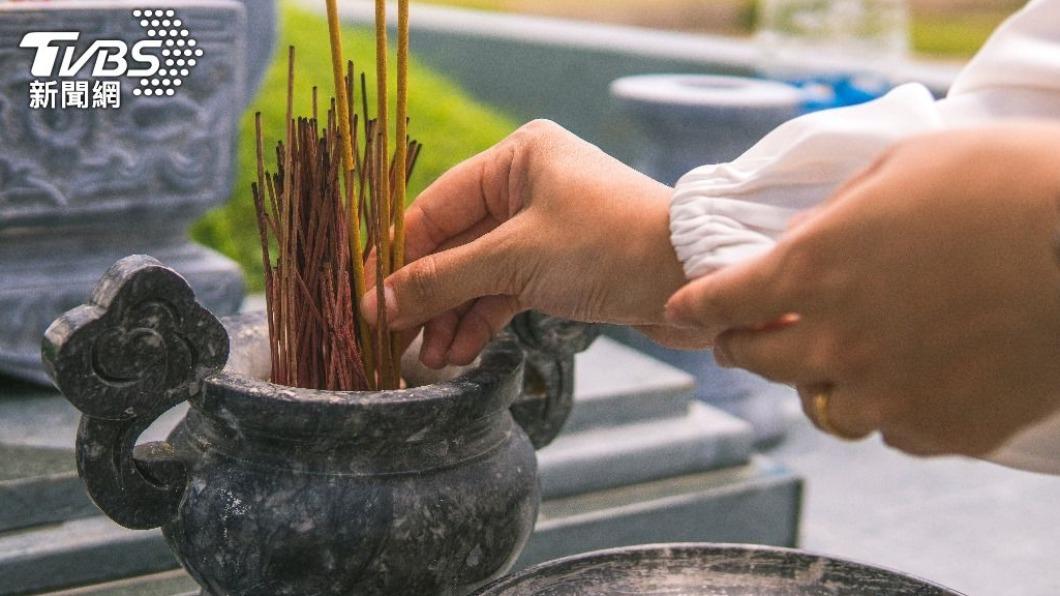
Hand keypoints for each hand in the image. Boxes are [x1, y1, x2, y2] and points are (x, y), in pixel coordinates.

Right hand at [361, 120, 691, 368]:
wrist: (693, 279)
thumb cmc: (608, 247)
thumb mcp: (515, 259)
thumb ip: (443, 280)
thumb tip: (378, 304)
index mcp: (517, 158)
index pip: (434, 208)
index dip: (396, 257)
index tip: (363, 298)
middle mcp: (527, 186)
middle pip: (453, 245)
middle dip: (425, 295)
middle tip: (390, 338)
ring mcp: (543, 228)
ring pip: (478, 273)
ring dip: (451, 316)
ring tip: (426, 359)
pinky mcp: (559, 266)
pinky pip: (505, 291)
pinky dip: (482, 320)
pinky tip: (456, 352)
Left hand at [665, 123, 1059, 456]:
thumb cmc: (1005, 184)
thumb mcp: (900, 170)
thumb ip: (836, 215)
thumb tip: (805, 244)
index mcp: (813, 271)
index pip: (722, 301)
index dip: (695, 307)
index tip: (678, 313)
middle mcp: (838, 343)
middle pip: (761, 365)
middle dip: (744, 350)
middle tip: (745, 343)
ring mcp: (891, 395)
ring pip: (829, 412)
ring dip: (826, 386)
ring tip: (845, 364)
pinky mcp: (947, 430)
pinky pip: (897, 434)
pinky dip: (894, 412)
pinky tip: (914, 384)